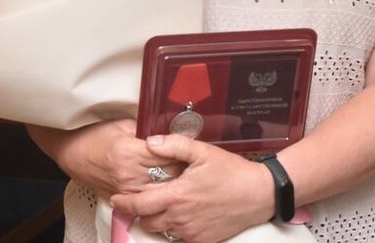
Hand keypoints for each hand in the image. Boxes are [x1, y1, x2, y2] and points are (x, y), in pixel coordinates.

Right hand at [33, 119, 183, 198]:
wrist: (72, 153)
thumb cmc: (95, 135)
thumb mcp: (123, 124)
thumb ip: (147, 128)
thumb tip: (168, 131)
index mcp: (130, 153)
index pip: (168, 155)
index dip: (183, 151)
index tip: (193, 148)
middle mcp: (130, 175)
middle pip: (168, 176)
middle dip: (184, 170)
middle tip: (195, 163)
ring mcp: (126, 190)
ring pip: (161, 192)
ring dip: (174, 184)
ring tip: (186, 177)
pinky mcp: (122, 199)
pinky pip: (148, 200)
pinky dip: (159, 194)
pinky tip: (167, 187)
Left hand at [111, 134, 273, 242]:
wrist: (259, 194)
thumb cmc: (231, 171)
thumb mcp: (203, 152)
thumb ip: (174, 145)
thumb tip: (150, 142)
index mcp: (177, 195)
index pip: (139, 204)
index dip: (123, 203)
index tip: (115, 198)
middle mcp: (180, 217)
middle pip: (146, 221)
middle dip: (139, 211)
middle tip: (141, 199)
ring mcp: (191, 231)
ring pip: (161, 231)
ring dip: (156, 220)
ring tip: (162, 205)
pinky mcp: (202, 240)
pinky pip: (179, 238)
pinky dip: (174, 228)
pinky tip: (181, 214)